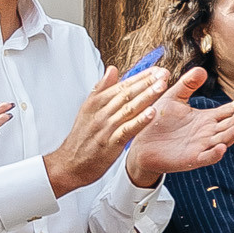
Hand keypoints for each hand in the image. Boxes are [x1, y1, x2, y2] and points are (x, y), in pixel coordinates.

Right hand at [44, 66, 181, 196]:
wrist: (69, 163)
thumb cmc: (81, 137)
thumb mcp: (87, 109)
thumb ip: (101, 89)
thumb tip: (112, 69)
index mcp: (96, 102)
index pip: (122, 85)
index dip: (141, 76)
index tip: (157, 69)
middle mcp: (100, 112)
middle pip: (127, 94)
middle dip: (147, 82)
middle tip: (164, 74)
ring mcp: (105, 127)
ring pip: (129, 108)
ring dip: (147, 96)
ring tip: (162, 86)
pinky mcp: (110, 143)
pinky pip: (127, 129)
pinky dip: (139, 121)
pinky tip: (152, 113)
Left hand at [123, 70, 233, 184]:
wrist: (141, 144)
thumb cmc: (157, 121)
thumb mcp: (173, 98)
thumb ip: (187, 85)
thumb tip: (201, 69)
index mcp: (206, 119)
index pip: (228, 111)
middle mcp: (207, 133)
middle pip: (229, 125)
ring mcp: (201, 147)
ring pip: (223, 140)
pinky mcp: (191, 159)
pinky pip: (206, 158)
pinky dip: (214, 154)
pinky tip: (221, 148)